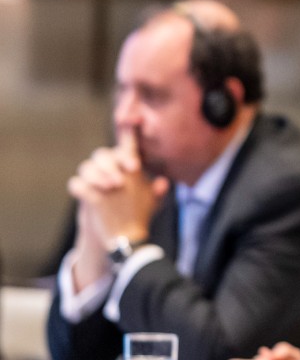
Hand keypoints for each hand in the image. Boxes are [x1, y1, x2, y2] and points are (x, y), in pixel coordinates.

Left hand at [66, 130, 165, 280]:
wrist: (128, 241)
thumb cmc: (140, 218)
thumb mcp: (153, 202)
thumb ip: (156, 189)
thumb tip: (163, 182)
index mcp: (135, 172)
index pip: (130, 146)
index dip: (129, 131)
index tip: (130, 119)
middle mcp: (121, 175)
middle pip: (103, 155)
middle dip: (102, 164)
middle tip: (111, 180)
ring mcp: (106, 186)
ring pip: (87, 168)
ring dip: (89, 176)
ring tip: (94, 185)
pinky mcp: (93, 199)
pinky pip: (77, 185)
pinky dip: (77, 187)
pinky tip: (82, 192)